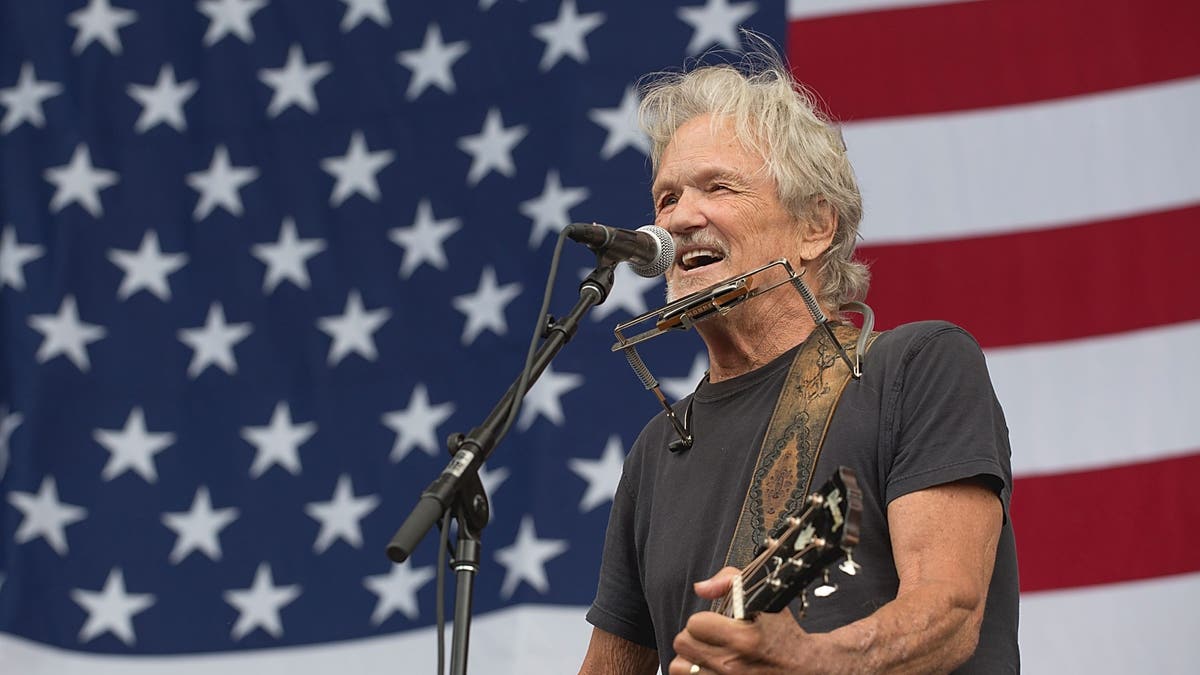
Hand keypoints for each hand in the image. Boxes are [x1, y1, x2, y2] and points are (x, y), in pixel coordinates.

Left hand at [667, 567, 816, 674]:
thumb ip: (730, 582)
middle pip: (682, 645)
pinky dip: (698, 673)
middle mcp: (733, 666)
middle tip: (710, 638)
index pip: (695, 624)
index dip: (704, 620)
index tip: (715, 623)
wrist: (806, 668)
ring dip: (691, 660)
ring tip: (706, 655)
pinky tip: (711, 668)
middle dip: (695, 637)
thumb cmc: (784, 635)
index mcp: (744, 639)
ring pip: (680, 669)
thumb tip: (701, 587)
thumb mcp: (766, 599)